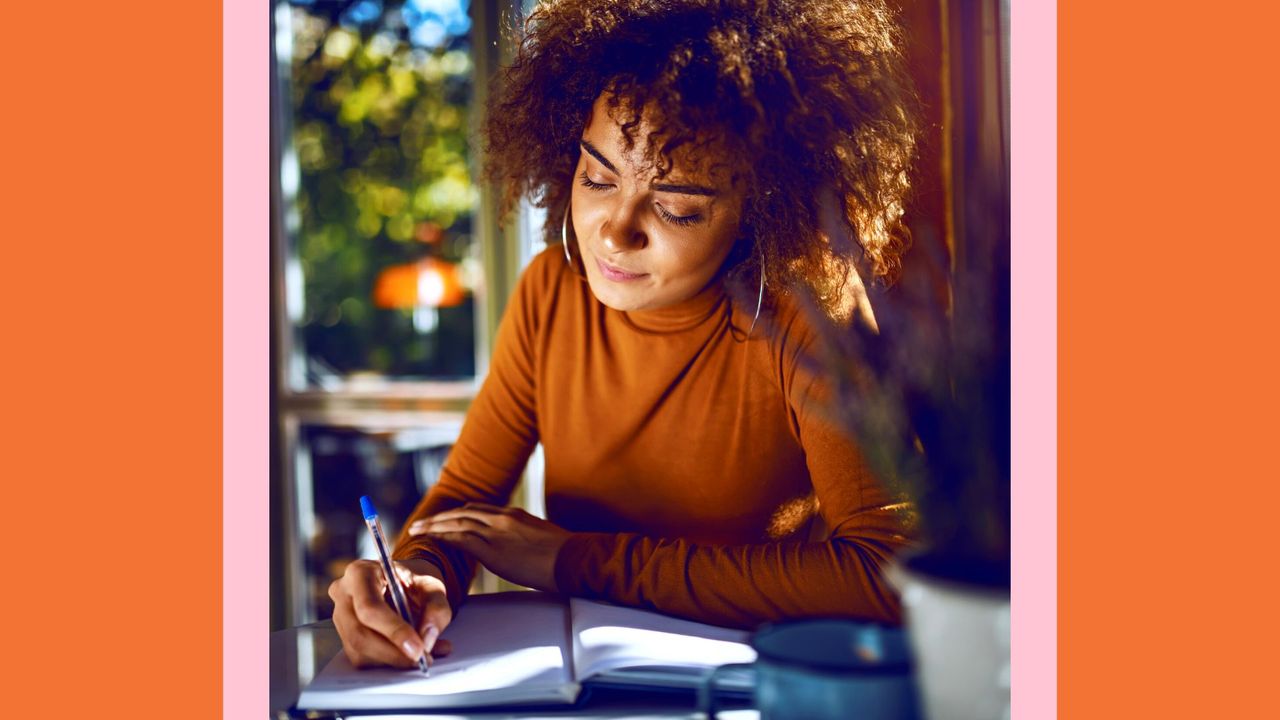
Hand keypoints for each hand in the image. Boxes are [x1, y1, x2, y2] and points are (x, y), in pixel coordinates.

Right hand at [328, 558, 454, 668]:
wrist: (405, 585)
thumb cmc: (415, 582)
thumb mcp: (433, 586)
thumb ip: (436, 608)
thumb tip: (426, 640)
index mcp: (360, 572)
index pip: (369, 607)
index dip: (393, 631)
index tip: (418, 649)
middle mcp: (343, 594)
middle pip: (360, 634)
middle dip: (394, 653)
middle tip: (424, 658)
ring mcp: (340, 617)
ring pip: (360, 651)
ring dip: (394, 659)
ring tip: (424, 655)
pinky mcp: (344, 637)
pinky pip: (362, 659)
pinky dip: (389, 662)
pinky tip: (408, 654)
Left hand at [409, 503, 569, 591]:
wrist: (573, 559)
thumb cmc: (564, 554)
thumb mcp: (541, 536)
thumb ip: (523, 536)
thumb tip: (517, 546)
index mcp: (514, 514)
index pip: (478, 509)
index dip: (457, 514)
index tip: (444, 519)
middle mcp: (502, 518)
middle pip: (462, 512)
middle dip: (440, 518)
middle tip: (421, 524)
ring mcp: (497, 532)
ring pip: (457, 523)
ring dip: (434, 526)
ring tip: (418, 531)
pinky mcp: (493, 549)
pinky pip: (461, 539)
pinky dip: (444, 538)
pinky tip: (432, 541)